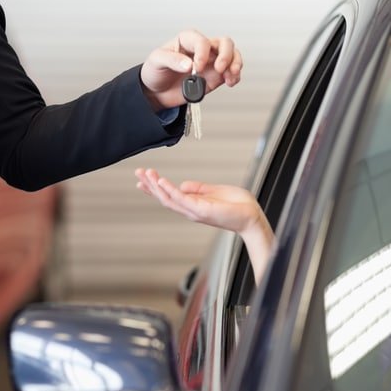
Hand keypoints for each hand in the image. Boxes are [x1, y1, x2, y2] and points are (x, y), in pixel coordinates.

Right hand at [135, 168, 274, 284]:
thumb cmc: (238, 206)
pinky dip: (170, 190)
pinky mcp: (201, 210)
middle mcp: (190, 210)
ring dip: (156, 187)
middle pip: (164, 198)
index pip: (169, 196)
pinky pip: (181, 199)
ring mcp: (194, 211)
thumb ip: (198, 189)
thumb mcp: (214, 191)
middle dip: (150, 186)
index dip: (154, 188)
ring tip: (146, 174)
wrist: (252, 217)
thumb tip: (182, 184)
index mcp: (193, 205)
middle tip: (137, 173)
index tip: (142, 179)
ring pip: (169, 199)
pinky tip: (161, 181)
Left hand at [139, 30, 242, 110]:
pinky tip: (230, 82)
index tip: (196, 68)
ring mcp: (211, 62)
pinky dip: (235, 76)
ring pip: (232, 55)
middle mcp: (202, 49)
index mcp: (187, 40)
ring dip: (235, 64)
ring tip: (230, 76)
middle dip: (226, 55)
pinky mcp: (215, 76)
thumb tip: (189, 64)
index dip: (203, 53)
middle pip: (224, 43)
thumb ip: (172, 60)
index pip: (202, 41)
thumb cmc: (155, 71)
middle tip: (219, 69)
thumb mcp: (156, 61)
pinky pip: (231, 72)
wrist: (156, 92)